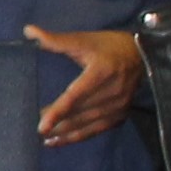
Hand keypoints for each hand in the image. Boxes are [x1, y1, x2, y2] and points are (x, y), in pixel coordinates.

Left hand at [26, 25, 144, 145]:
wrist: (141, 55)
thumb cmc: (108, 46)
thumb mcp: (83, 39)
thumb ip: (55, 40)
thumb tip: (28, 31)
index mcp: (101, 72)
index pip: (75, 96)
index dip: (58, 111)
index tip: (42, 126)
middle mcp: (112, 91)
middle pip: (79, 113)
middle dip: (57, 123)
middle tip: (36, 129)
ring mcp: (118, 105)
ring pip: (87, 124)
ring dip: (65, 134)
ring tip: (45, 139)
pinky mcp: (121, 114)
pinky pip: (97, 130)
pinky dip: (78, 137)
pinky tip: (60, 140)